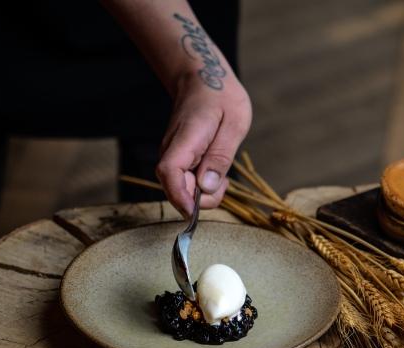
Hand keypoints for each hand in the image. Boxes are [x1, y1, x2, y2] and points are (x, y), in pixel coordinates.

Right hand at [156, 73, 251, 217]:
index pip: (169, 173)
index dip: (180, 197)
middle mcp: (172, 150)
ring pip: (182, 187)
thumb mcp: (234, 124)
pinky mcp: (179, 159)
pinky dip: (202, 183)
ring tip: (222, 171)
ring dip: (203, 192)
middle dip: (200, 199)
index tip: (194, 213)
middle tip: (224, 182)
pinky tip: (216, 169)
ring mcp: (174, 155)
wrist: (203, 78)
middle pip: (175, 188)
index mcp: (185, 139)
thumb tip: (206, 188)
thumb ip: (220, 157)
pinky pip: (187, 180)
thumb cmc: (222, 98)